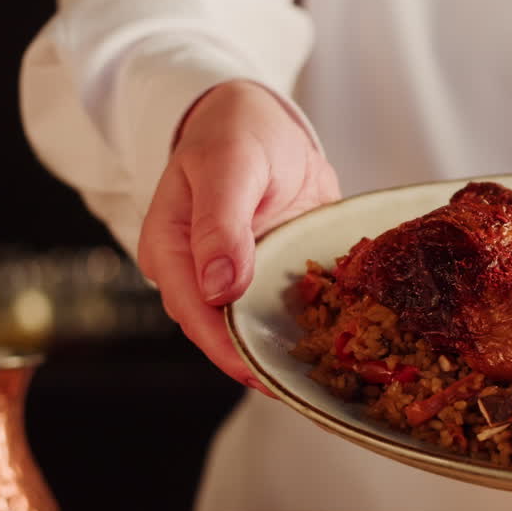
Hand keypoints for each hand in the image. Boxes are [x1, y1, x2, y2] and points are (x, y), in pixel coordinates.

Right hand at [137, 80, 340, 388]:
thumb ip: (222, 223)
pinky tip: (341, 348)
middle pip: (224, 334)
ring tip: (326, 383)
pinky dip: (311, 328)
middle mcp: (199, 274)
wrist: (262, 119)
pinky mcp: (270, 277)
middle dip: (260, 364)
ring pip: (256, 329)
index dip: (226, 349)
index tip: (261, 374)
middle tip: (303, 392)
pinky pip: (286, 311)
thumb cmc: (235, 132)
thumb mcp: (229, 165)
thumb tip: (220, 286)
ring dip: (287, 353)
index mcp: (170, 250)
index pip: (194, 313)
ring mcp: (237, 279)